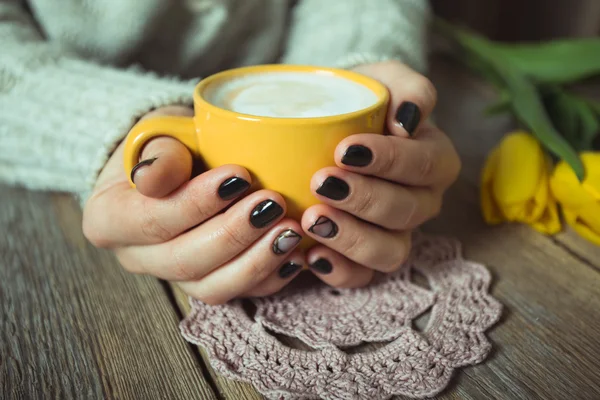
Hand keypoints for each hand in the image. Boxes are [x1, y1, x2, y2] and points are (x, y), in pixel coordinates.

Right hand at [82, 106, 303, 304]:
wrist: (180, 162)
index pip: (151, 220)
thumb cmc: (168, 144)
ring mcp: (174, 275)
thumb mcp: (156, 133)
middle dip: (234, 235)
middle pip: (184, 261)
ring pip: (212, 287)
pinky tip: (296, 255)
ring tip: (290, 231)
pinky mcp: (208, 281)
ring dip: (256, 262)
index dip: (196, 204)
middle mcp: (138, 257)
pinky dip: (271, 277)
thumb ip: (157, 154)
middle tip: (272, 204)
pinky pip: (239, 293)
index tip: (239, 175)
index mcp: (109, 220)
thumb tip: (150, 180)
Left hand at [301, 61, 460, 287]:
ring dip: (351, 239)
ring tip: (312, 221)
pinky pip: (362, 277)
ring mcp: (395, 234)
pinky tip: (310, 255)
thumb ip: (408, 88)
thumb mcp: (384, 79)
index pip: (425, 165)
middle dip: (364, 199)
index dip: (390, 162)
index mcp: (434, 160)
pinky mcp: (365, 257)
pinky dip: (338, 271)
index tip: (345, 149)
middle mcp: (420, 202)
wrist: (329, 125)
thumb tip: (407, 119)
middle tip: (321, 182)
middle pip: (406, 211)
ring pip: (390, 252)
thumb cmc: (361, 102)